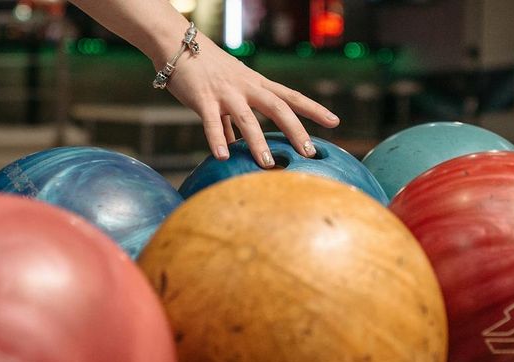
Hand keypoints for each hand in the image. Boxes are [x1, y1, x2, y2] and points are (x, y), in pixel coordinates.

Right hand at [162, 33, 339, 167]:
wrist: (179, 45)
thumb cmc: (205, 70)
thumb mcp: (228, 90)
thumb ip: (232, 120)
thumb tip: (234, 146)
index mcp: (256, 84)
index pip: (291, 96)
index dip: (313, 109)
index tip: (334, 122)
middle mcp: (246, 87)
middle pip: (278, 108)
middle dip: (296, 130)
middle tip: (309, 152)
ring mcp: (226, 93)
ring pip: (247, 118)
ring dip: (258, 142)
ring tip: (267, 164)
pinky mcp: (203, 98)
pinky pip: (211, 121)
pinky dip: (217, 139)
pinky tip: (222, 157)